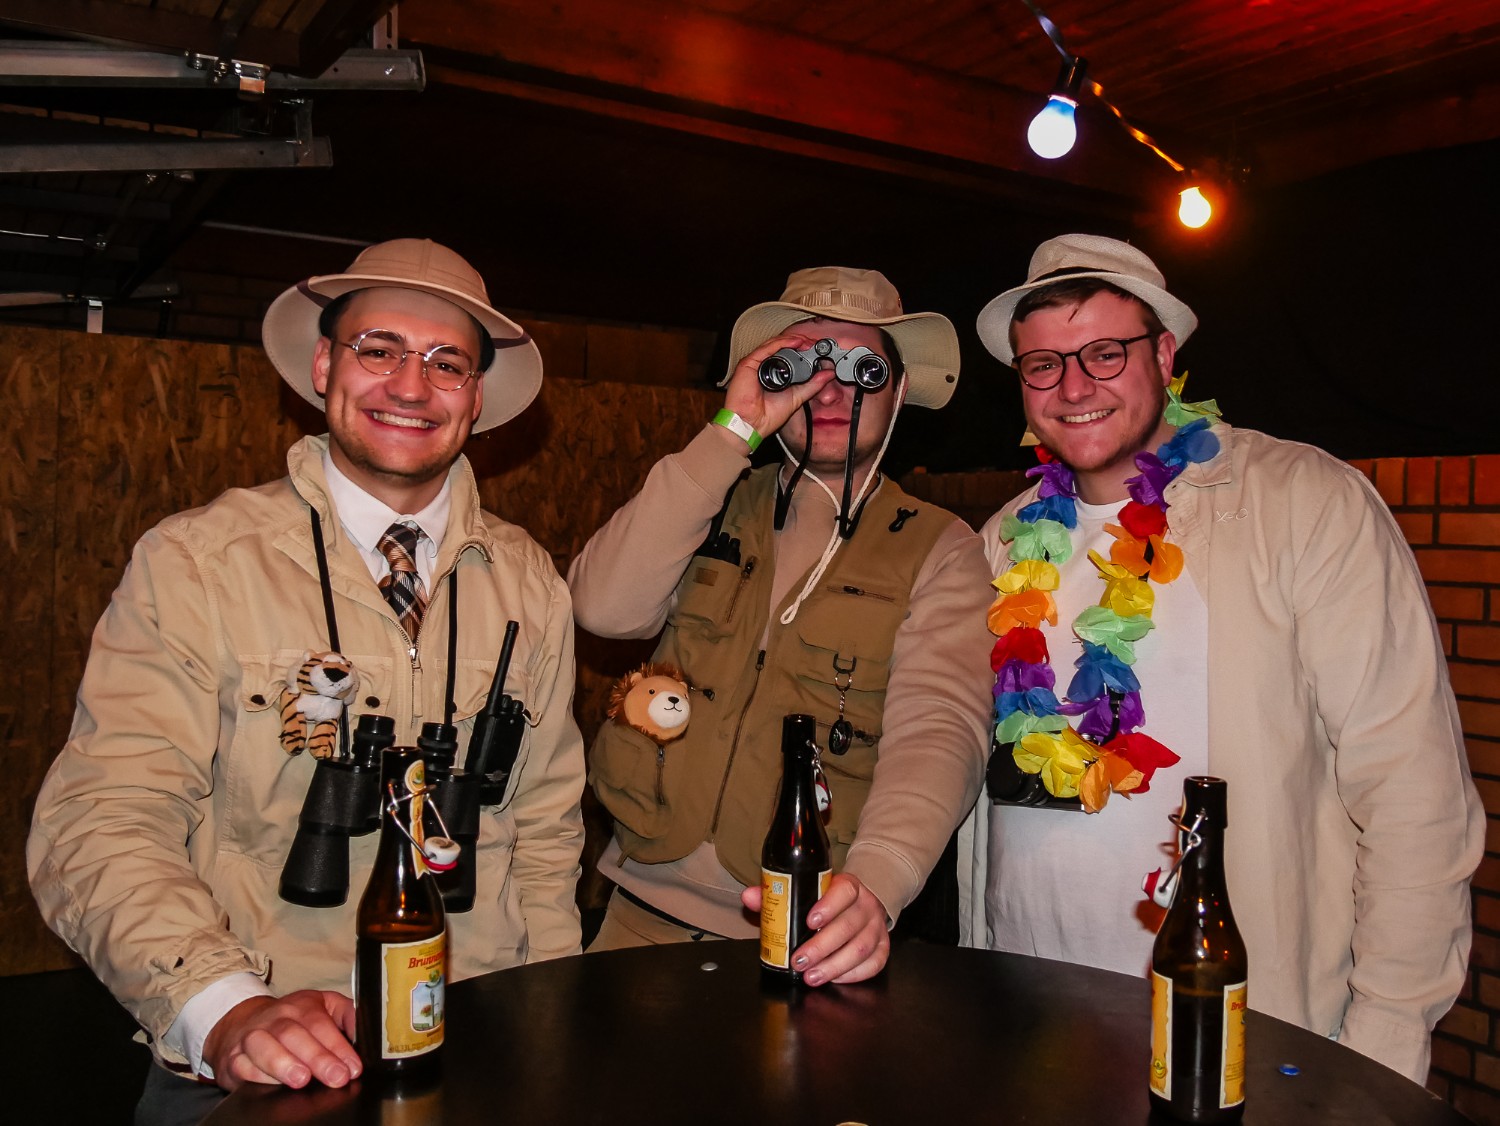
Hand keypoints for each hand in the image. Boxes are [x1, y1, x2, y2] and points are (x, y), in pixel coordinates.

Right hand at [201, 990, 360, 1091]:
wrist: (242, 1023)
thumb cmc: (292, 1019)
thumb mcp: (323, 1008)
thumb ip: (348, 1017)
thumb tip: (369, 1033)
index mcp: (302, 1006)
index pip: (321, 1024)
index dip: (338, 1046)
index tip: (353, 1067)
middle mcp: (276, 1018)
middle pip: (295, 1035)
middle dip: (318, 1057)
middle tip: (336, 1077)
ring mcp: (252, 1036)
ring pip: (265, 1046)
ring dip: (283, 1063)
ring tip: (302, 1079)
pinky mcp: (233, 1057)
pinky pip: (242, 1065)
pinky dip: (256, 1075)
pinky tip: (271, 1084)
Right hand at [722, 331, 837, 440]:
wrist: (751, 425)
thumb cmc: (767, 416)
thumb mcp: (797, 397)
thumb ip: (813, 385)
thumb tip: (829, 374)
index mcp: (773, 372)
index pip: (789, 355)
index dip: (804, 350)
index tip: (820, 350)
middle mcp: (764, 366)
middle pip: (783, 347)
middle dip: (801, 343)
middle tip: (817, 344)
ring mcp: (756, 363)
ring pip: (776, 344)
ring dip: (794, 340)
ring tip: (809, 342)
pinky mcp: (749, 363)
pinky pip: (767, 347)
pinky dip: (782, 343)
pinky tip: (796, 342)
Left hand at [740, 872, 890, 985]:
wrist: (860, 901)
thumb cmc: (827, 899)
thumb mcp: (805, 890)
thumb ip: (777, 893)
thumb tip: (751, 897)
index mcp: (848, 886)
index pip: (844, 892)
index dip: (829, 907)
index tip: (809, 921)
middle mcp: (866, 905)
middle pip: (849, 926)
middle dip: (822, 947)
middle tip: (799, 960)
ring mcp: (877, 927)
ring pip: (862, 948)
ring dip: (835, 966)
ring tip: (812, 976)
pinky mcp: (883, 946)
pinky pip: (875, 964)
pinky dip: (854, 975)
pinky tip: (835, 979)